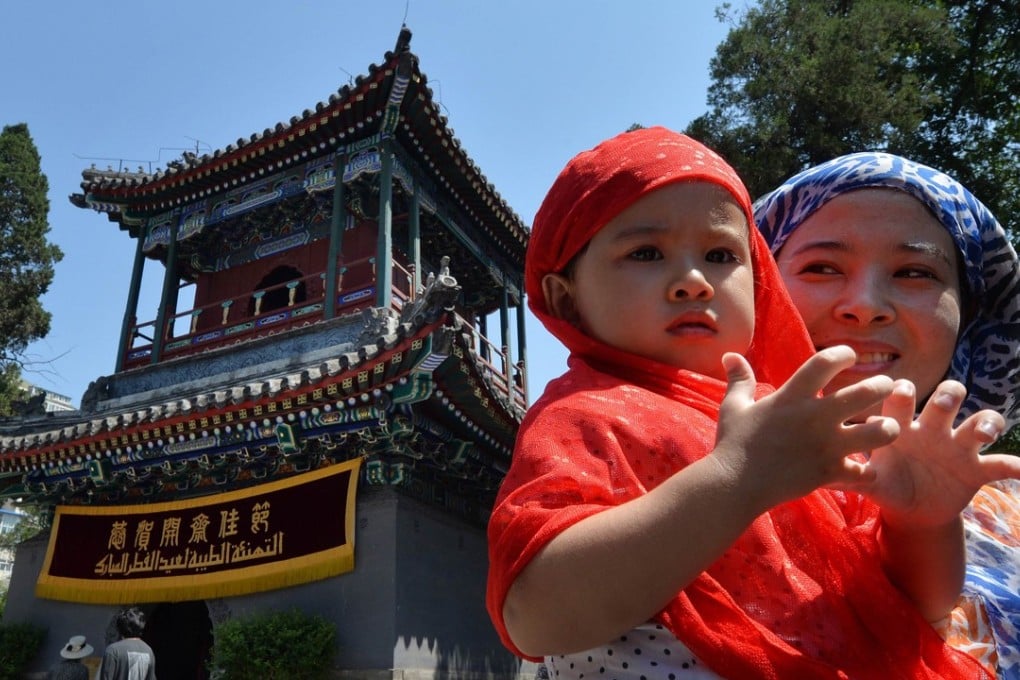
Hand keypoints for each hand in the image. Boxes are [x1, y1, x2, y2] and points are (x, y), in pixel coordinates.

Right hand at [713, 346, 899, 509]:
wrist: (735, 484)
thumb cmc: (733, 443)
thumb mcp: (733, 407)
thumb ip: (740, 380)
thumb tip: (730, 355)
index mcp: (793, 395)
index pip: (826, 361)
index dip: (843, 353)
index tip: (849, 356)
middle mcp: (816, 416)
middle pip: (867, 392)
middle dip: (883, 386)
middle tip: (886, 387)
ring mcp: (827, 445)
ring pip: (879, 432)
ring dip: (887, 428)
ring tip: (884, 427)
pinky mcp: (831, 472)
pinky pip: (865, 471)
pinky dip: (866, 471)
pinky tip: (861, 469)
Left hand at [840, 379, 1019, 529]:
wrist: (911, 509)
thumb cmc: (886, 483)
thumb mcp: (870, 480)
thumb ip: (850, 475)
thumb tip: (819, 475)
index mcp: (902, 425)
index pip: (903, 397)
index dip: (903, 391)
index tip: (901, 389)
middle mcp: (932, 429)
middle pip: (945, 400)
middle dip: (947, 397)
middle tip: (943, 404)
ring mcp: (957, 447)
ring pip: (978, 422)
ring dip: (985, 422)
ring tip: (982, 432)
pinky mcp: (976, 469)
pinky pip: (1000, 465)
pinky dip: (1013, 466)